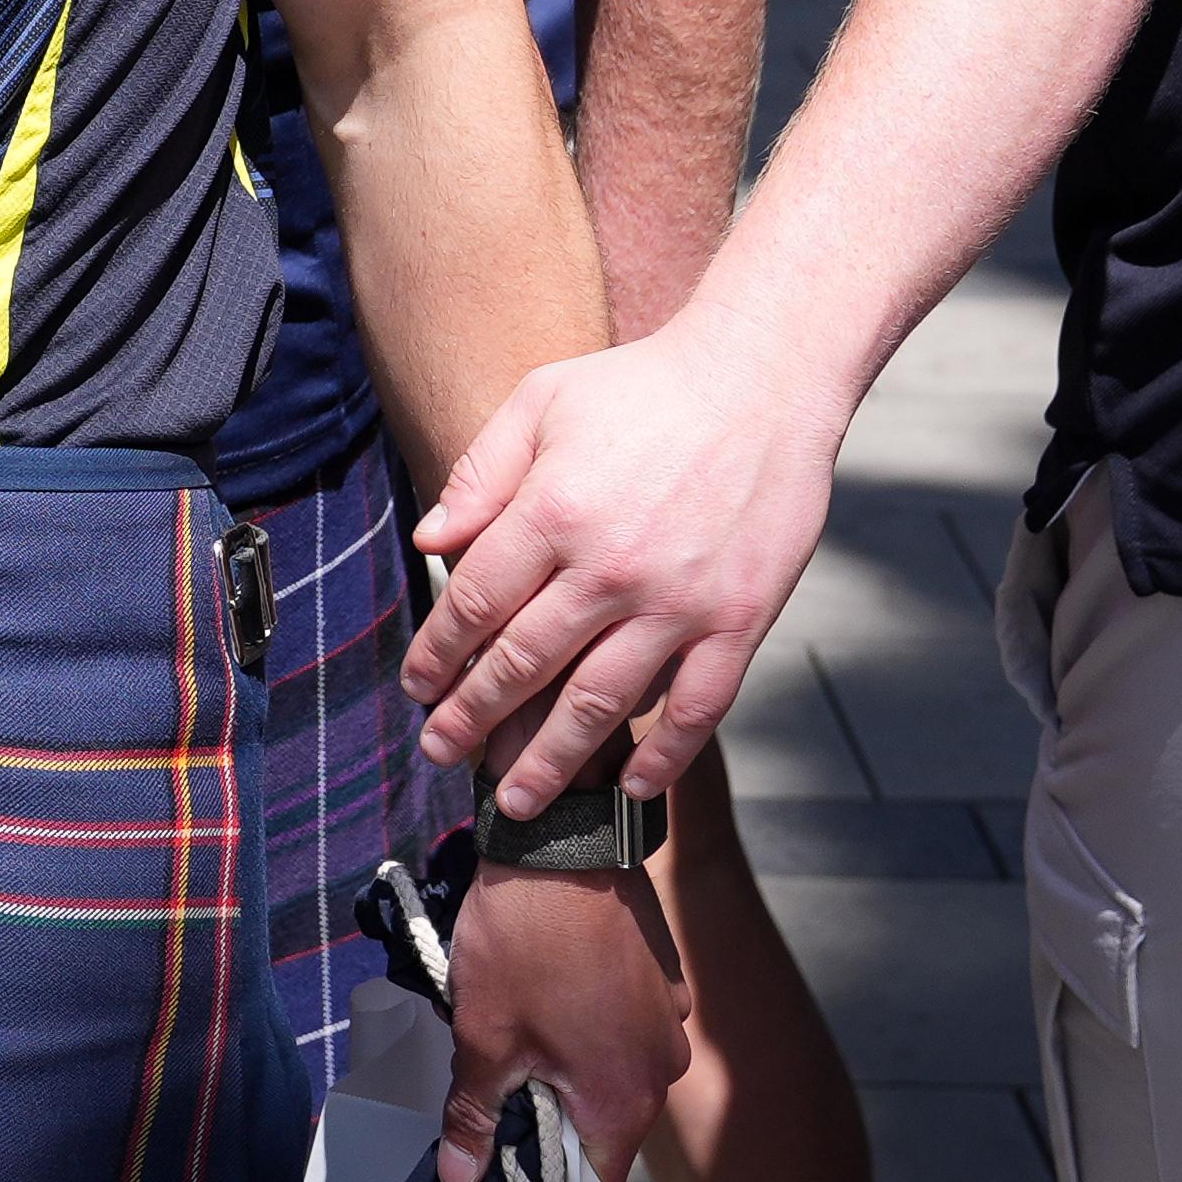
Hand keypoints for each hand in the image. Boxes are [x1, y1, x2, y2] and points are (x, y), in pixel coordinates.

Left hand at [401, 301, 854, 805]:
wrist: (764, 380)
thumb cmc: (643, 385)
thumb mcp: (542, 400)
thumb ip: (481, 474)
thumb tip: (428, 544)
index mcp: (554, 510)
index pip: (476, 603)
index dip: (439, 653)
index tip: (417, 687)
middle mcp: (610, 568)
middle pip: (523, 665)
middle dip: (473, 718)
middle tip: (441, 754)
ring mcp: (679, 603)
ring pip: (600, 704)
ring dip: (552, 762)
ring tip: (517, 802)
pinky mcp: (740, 621)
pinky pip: (697, 709)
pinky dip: (665, 756)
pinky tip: (634, 786)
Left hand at [434, 863, 684, 1181]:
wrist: (562, 839)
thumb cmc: (524, 944)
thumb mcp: (484, 1036)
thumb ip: (474, 1116)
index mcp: (626, 1099)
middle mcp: (663, 1067)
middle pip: (604, 1127)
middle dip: (551, 1121)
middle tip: (495, 1095)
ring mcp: (669, 1019)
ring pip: (614, 1071)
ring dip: (571, 1068)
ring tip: (518, 1031)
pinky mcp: (663, 979)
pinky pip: (626, 1026)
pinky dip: (591, 1025)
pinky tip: (549, 993)